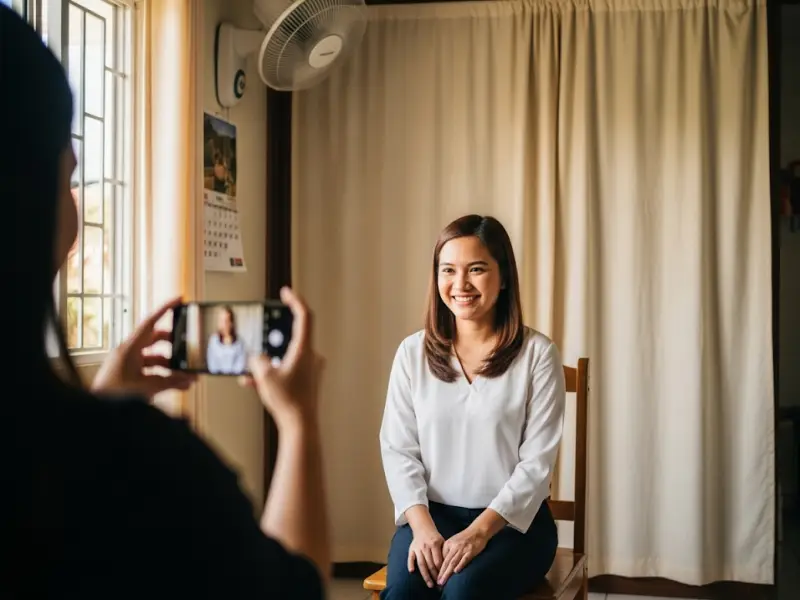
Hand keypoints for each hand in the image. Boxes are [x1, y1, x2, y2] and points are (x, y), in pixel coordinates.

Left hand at [92, 297, 195, 398]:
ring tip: (184, 374)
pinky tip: (175, 384)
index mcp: (130, 348)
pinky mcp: (127, 375)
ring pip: (153, 357)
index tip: (178, 300)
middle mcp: (128, 352)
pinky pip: (149, 369)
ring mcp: (127, 364)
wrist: (97, 410)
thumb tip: (190, 379)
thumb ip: (172, 382)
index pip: (150, 322)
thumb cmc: (114, 394)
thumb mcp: (148, 386)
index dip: (165, 309)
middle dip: (172, 343)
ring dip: (169, 364)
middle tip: (186, 345)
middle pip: (154, 339)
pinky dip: (162, 374)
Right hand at [241, 287, 324, 426]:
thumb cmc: (289, 401)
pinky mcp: (308, 382)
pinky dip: (273, 374)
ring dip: (269, 361)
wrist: (301, 426)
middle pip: (292, 337)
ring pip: (286, 357)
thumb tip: (256, 358)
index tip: (286, 292)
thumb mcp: (264, 376)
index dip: (295, 301)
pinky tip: (253, 383)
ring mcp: (311, 370)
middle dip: (273, 339)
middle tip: (261, 336)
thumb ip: (257, 360)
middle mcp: (312, 357)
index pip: (304, 316)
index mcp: (304, 350)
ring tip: (251, 371)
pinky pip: (287, 371)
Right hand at [407, 526, 444, 588]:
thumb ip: (444, 553)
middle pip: (430, 564)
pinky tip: (411, 571)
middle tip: (438, 585)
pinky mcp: (411, 549)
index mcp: (434, 544)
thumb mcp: (442, 542)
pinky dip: (410, 564)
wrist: (423, 527)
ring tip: (430, 584)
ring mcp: (418, 548)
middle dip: (434, 576)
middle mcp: (425, 546)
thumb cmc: (435, 537)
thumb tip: (448, 567)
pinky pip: (410, 557)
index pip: (438, 561)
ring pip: (421, 563)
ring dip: (425, 575)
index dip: (440, 570)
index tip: (443, 578)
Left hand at [437, 527, 487, 585]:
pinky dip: (460, 565)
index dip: (438, 569)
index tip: (436, 578)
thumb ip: (448, 551)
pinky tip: (456, 572)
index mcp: (448, 544)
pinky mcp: (470, 551)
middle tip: (438, 583)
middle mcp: (454, 546)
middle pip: (446, 562)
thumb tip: (443, 564)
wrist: (478, 530)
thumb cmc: (465, 537)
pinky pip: (464, 559)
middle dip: (441, 573)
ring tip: (443, 581)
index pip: (441, 558)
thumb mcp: (454, 542)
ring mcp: (462, 549)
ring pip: (453, 562)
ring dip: (447, 573)